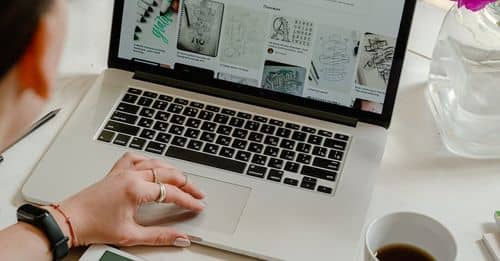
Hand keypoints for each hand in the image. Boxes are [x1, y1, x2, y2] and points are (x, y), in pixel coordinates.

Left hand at [53, 153, 204, 247]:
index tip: (197, 206)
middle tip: (197, 193)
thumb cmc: (93, 226)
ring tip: (182, 179)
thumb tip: (179, 237)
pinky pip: (135, 158)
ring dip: (172, 170)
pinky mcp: (115, 172)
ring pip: (155, 162)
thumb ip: (159, 236)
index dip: (188, 200)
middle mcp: (130, 176)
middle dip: (187, 184)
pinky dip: (148, 160)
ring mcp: (122, 172)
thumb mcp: (130, 235)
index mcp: (135, 189)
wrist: (70, 220)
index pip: (171, 193)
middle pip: (168, 173)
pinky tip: (153, 165)